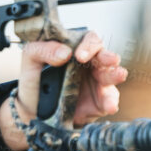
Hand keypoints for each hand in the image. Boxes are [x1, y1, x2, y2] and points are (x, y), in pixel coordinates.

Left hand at [2, 31, 127, 150]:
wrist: (32, 110)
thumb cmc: (34, 80)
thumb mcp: (31, 60)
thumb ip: (42, 50)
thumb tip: (64, 52)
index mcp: (76, 50)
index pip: (89, 40)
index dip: (89, 45)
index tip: (80, 56)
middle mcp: (89, 64)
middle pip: (105, 56)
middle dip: (109, 57)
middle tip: (110, 60)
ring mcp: (96, 83)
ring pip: (111, 76)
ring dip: (115, 75)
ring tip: (119, 75)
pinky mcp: (99, 102)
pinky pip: (109, 99)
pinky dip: (111, 102)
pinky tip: (110, 105)